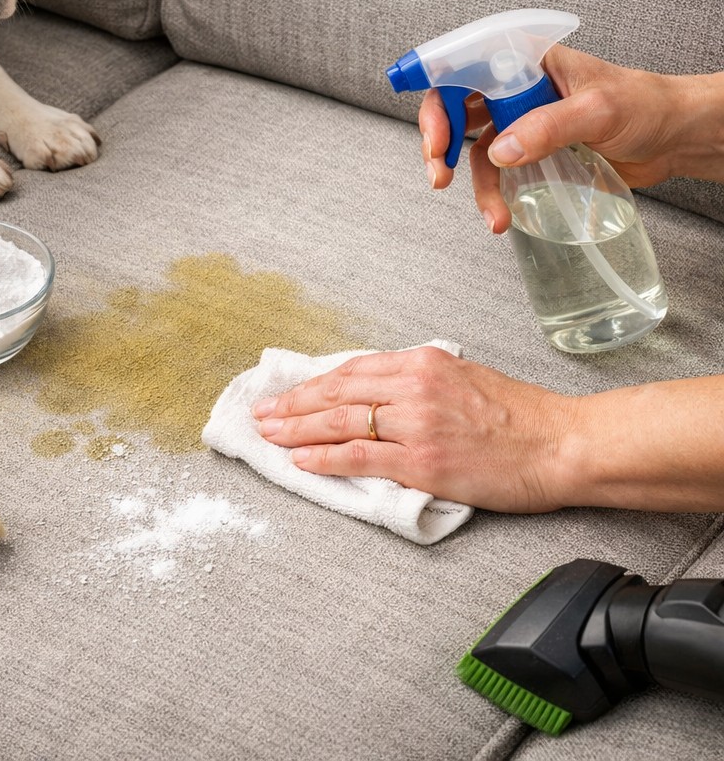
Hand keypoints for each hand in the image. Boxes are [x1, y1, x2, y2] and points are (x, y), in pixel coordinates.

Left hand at [253, 346, 572, 512]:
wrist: (562, 444)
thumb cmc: (520, 415)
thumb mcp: (464, 377)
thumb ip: (419, 381)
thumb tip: (378, 392)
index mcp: (423, 362)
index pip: (352, 370)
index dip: (314, 384)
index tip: (289, 394)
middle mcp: (414, 387)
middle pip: (338, 392)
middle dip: (294, 404)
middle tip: (263, 413)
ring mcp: (417, 423)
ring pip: (341, 422)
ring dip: (297, 429)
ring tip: (269, 434)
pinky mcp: (423, 461)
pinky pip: (361, 457)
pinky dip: (325, 457)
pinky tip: (300, 459)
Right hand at [419, 44, 685, 232]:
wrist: (673, 138)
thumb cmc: (645, 106)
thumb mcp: (598, 110)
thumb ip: (549, 126)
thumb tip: (501, 150)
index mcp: (526, 60)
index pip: (465, 67)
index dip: (439, 94)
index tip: (431, 128)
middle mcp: (515, 87)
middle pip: (455, 107)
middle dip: (439, 139)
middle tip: (437, 169)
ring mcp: (520, 120)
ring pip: (474, 147)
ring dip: (470, 181)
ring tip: (489, 213)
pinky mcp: (530, 151)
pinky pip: (498, 170)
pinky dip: (494, 194)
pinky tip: (502, 214)